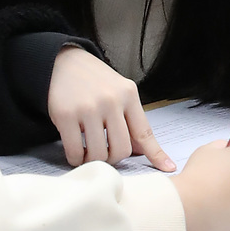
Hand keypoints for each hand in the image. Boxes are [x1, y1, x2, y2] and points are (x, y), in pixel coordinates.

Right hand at [47, 47, 174, 169]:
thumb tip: (143, 151)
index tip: (168, 168)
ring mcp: (88, 108)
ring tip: (88, 152)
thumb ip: (130, 119)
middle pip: (122, 150)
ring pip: (98, 154)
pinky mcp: (66, 115)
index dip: (156, 154)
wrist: (62, 63)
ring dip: (93, 159)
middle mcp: (111, 100)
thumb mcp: (119, 92)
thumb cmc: (94, 81)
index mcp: (128, 94)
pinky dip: (76, 158)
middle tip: (105, 152)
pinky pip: (75, 151)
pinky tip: (76, 152)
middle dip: (114, 158)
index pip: (144, 132)